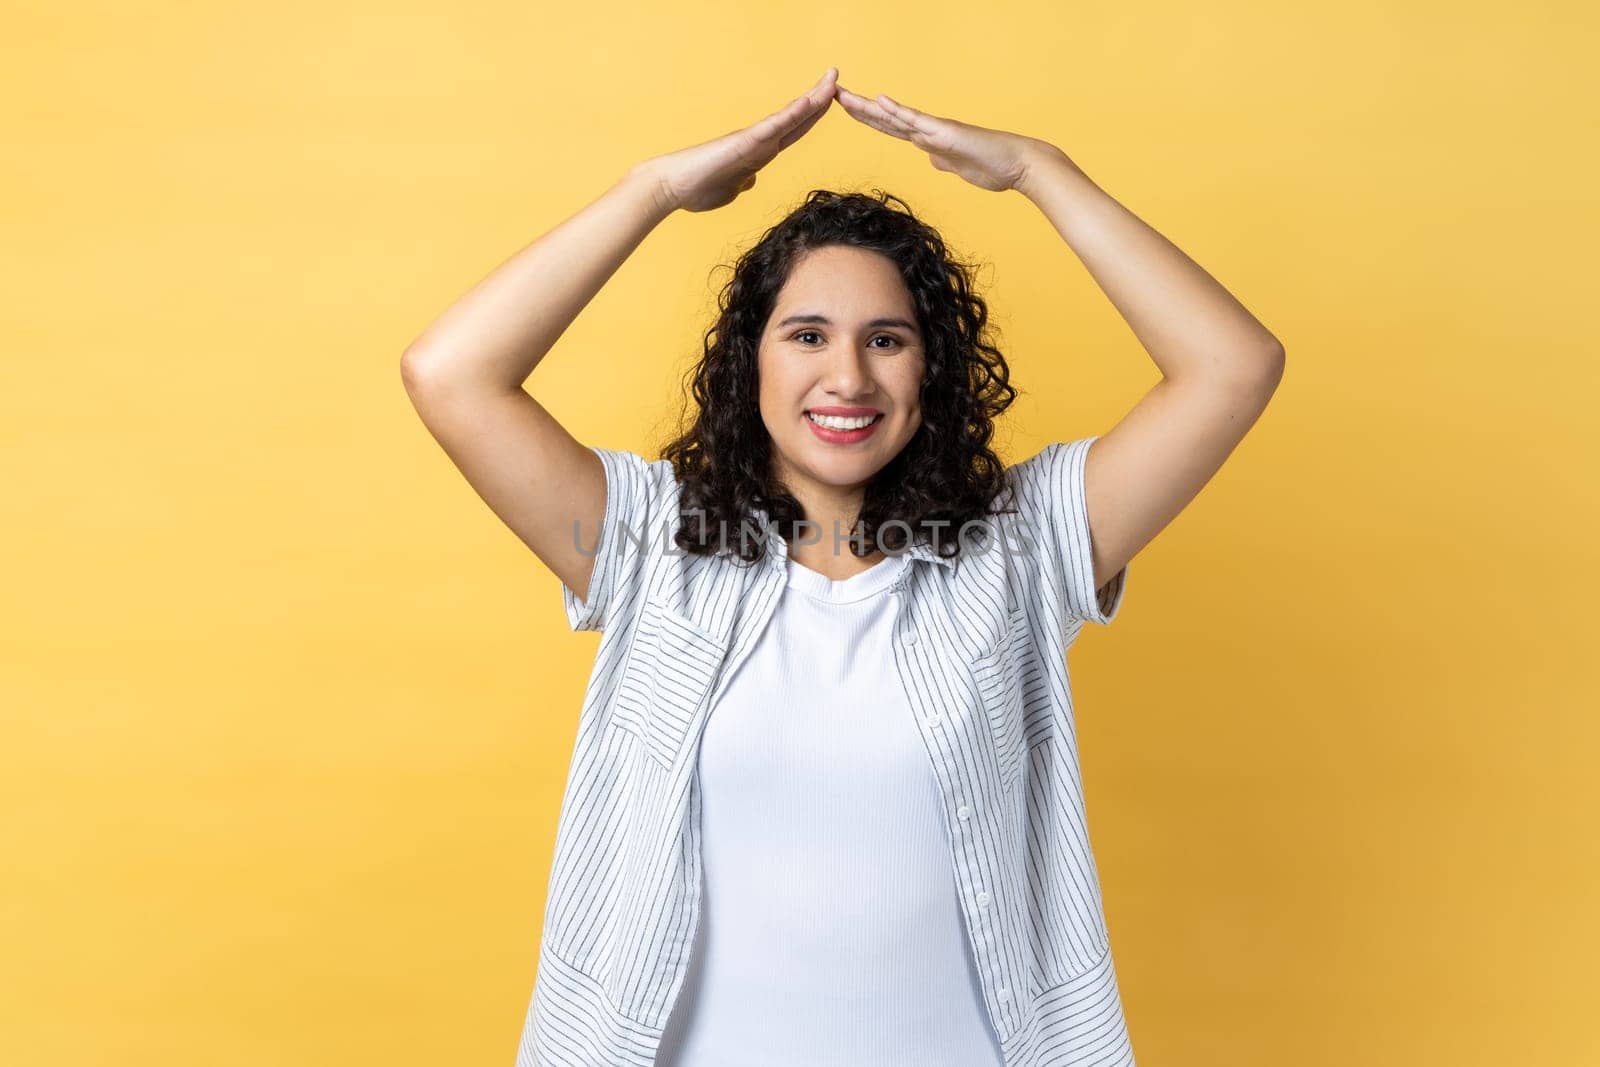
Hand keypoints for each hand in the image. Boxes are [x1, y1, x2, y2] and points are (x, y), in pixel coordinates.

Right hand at [638, 68, 838, 213]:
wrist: (670, 188)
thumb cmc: (695, 189)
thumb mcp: (730, 190)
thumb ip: (742, 181)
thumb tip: (751, 179)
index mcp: (759, 153)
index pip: (793, 132)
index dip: (812, 117)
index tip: (829, 100)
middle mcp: (759, 142)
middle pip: (797, 118)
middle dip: (819, 99)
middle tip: (836, 76)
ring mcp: (752, 140)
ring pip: (790, 117)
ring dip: (813, 99)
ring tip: (832, 79)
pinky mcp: (743, 143)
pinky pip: (773, 127)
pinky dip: (792, 114)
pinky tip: (809, 102)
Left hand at [834, 85, 1049, 193]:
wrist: (1018, 166)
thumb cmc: (993, 167)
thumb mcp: (959, 168)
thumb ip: (944, 161)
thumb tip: (932, 159)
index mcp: (928, 140)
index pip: (890, 127)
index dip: (867, 117)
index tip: (846, 108)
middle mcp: (928, 131)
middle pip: (885, 118)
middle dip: (857, 108)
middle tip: (831, 93)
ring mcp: (936, 130)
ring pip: (895, 117)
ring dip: (868, 107)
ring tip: (843, 95)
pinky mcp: (946, 134)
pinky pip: (918, 121)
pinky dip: (898, 111)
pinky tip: (881, 101)